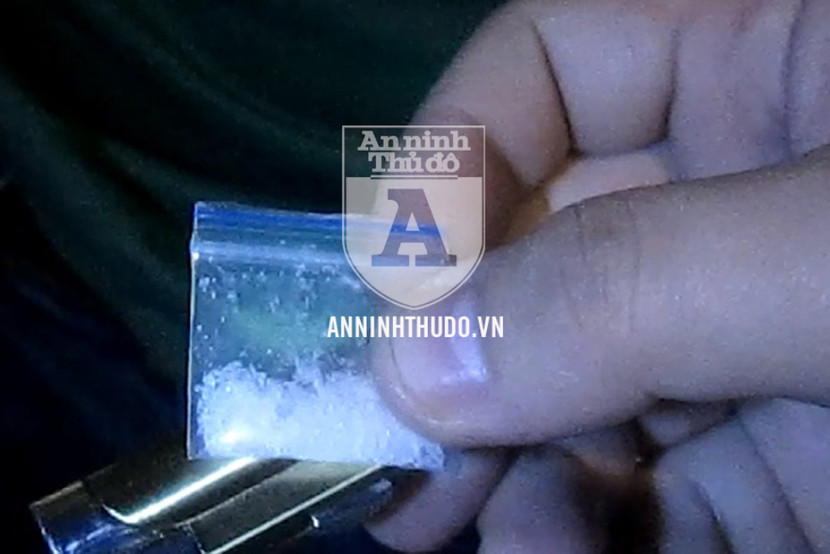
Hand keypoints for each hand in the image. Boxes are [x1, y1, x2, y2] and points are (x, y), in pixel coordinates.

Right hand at [367, 0, 829, 550]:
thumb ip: (633, 287)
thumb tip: (419, 365)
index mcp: (765, 62)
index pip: (548, 62)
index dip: (453, 156)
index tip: (400, 284)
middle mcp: (735, 199)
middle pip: (539, 249)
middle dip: (458, 348)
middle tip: (385, 437)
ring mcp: (747, 332)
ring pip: (575, 380)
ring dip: (499, 455)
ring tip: (437, 519)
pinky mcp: (779, 451)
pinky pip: (647, 480)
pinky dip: (581, 520)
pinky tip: (542, 545)